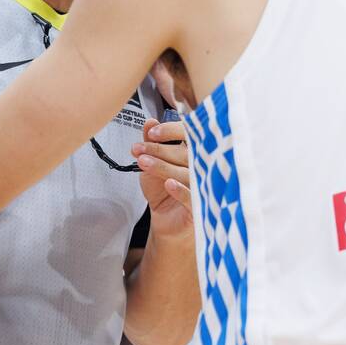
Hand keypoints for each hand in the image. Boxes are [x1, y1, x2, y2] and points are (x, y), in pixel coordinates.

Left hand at [133, 118, 192, 239]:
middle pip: (187, 153)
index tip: (152, 132)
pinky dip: (181, 190)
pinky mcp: (201, 208)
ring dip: (164, 167)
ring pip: (188, 173)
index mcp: (194, 154)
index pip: (190, 135)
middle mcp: (203, 168)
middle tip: (140, 149)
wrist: (166, 222)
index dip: (172, 130)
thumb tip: (150, 122)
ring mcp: (204, 187)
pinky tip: (169, 184)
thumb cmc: (164, 192)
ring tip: (144, 164)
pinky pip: (193, 197)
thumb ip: (152, 143)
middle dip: (160, 149)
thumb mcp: (152, 164)